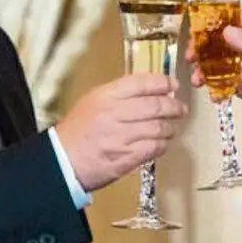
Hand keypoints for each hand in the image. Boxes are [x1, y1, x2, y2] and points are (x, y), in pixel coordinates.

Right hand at [55, 74, 186, 191]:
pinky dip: (162, 145)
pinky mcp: (126, 157)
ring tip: (172, 127)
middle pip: (156, 105)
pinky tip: (162, 143)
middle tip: (180, 108)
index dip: (163, 82)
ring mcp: (121, 136)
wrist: (61, 160)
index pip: (142, 83)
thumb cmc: (76, 131)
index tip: (173, 84)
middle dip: (173, 106)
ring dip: (170, 127)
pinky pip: (154, 148)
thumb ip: (119, 94)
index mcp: (107, 96)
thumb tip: (148, 90)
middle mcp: (115, 114)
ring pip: (159, 127)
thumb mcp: (93, 101)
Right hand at [186, 9, 241, 138]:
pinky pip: (223, 83)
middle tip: (192, 57)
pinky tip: (211, 91)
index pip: (232, 19)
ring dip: (205, 69)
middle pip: (219, 41)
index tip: (197, 31)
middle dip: (203, 48)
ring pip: (218, 63)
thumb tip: (228, 32)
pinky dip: (214, 87)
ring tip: (198, 78)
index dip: (212, 23)